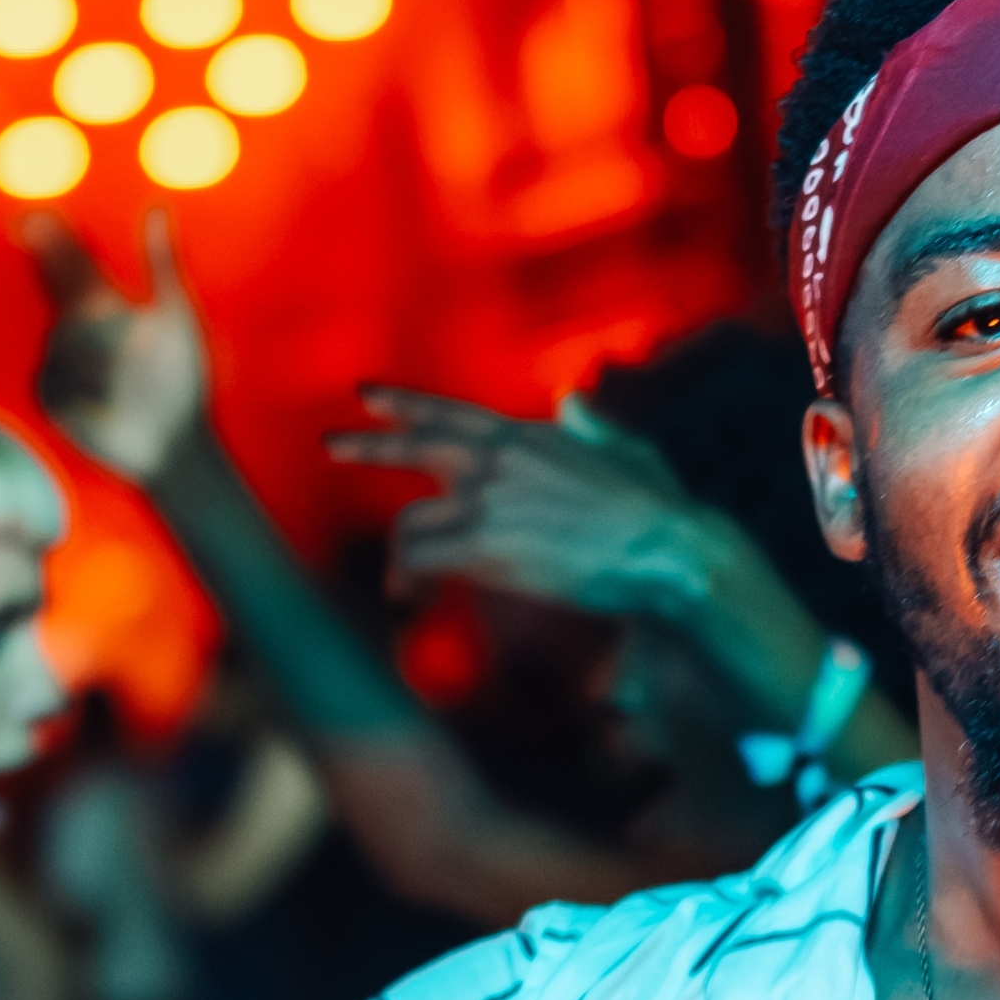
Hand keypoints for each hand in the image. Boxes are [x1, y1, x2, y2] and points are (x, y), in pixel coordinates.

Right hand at [22, 210, 213, 484]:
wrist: (174, 439)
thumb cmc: (183, 376)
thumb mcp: (177, 312)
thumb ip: (162, 261)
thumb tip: (159, 207)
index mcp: (107, 305)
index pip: (75, 264)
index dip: (55, 240)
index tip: (39, 216)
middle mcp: (78, 329)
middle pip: (56, 288)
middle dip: (44, 260)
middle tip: (28, 228)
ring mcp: (61, 363)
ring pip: (59, 337)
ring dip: (91, 349)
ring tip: (121, 372)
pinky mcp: (52, 396)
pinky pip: (51, 377)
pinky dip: (79, 384)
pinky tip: (103, 400)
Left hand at [325, 387, 724, 624]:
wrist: (668, 547)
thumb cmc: (661, 509)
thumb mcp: (628, 451)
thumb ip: (593, 426)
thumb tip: (574, 401)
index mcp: (527, 436)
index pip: (451, 412)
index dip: (405, 404)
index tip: (366, 396)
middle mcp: (499, 459)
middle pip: (415, 446)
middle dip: (369, 444)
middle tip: (331, 443)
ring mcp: (489, 498)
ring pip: (410, 521)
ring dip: (400, 560)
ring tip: (401, 592)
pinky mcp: (485, 542)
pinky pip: (419, 558)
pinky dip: (408, 582)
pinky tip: (414, 604)